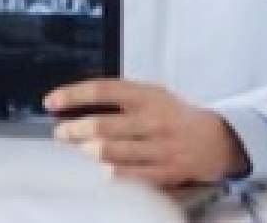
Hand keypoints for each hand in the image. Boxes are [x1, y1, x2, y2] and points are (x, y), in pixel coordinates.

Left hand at [45, 79, 246, 186]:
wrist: (214, 140)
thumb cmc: (174, 116)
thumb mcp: (152, 95)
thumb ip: (121, 98)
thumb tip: (79, 103)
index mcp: (147, 95)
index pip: (103, 90)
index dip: (73, 94)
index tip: (52, 101)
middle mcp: (153, 120)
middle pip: (101, 126)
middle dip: (73, 130)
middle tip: (61, 132)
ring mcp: (159, 148)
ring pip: (110, 153)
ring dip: (85, 152)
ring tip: (77, 149)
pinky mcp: (164, 172)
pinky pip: (127, 176)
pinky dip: (107, 173)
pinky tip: (97, 169)